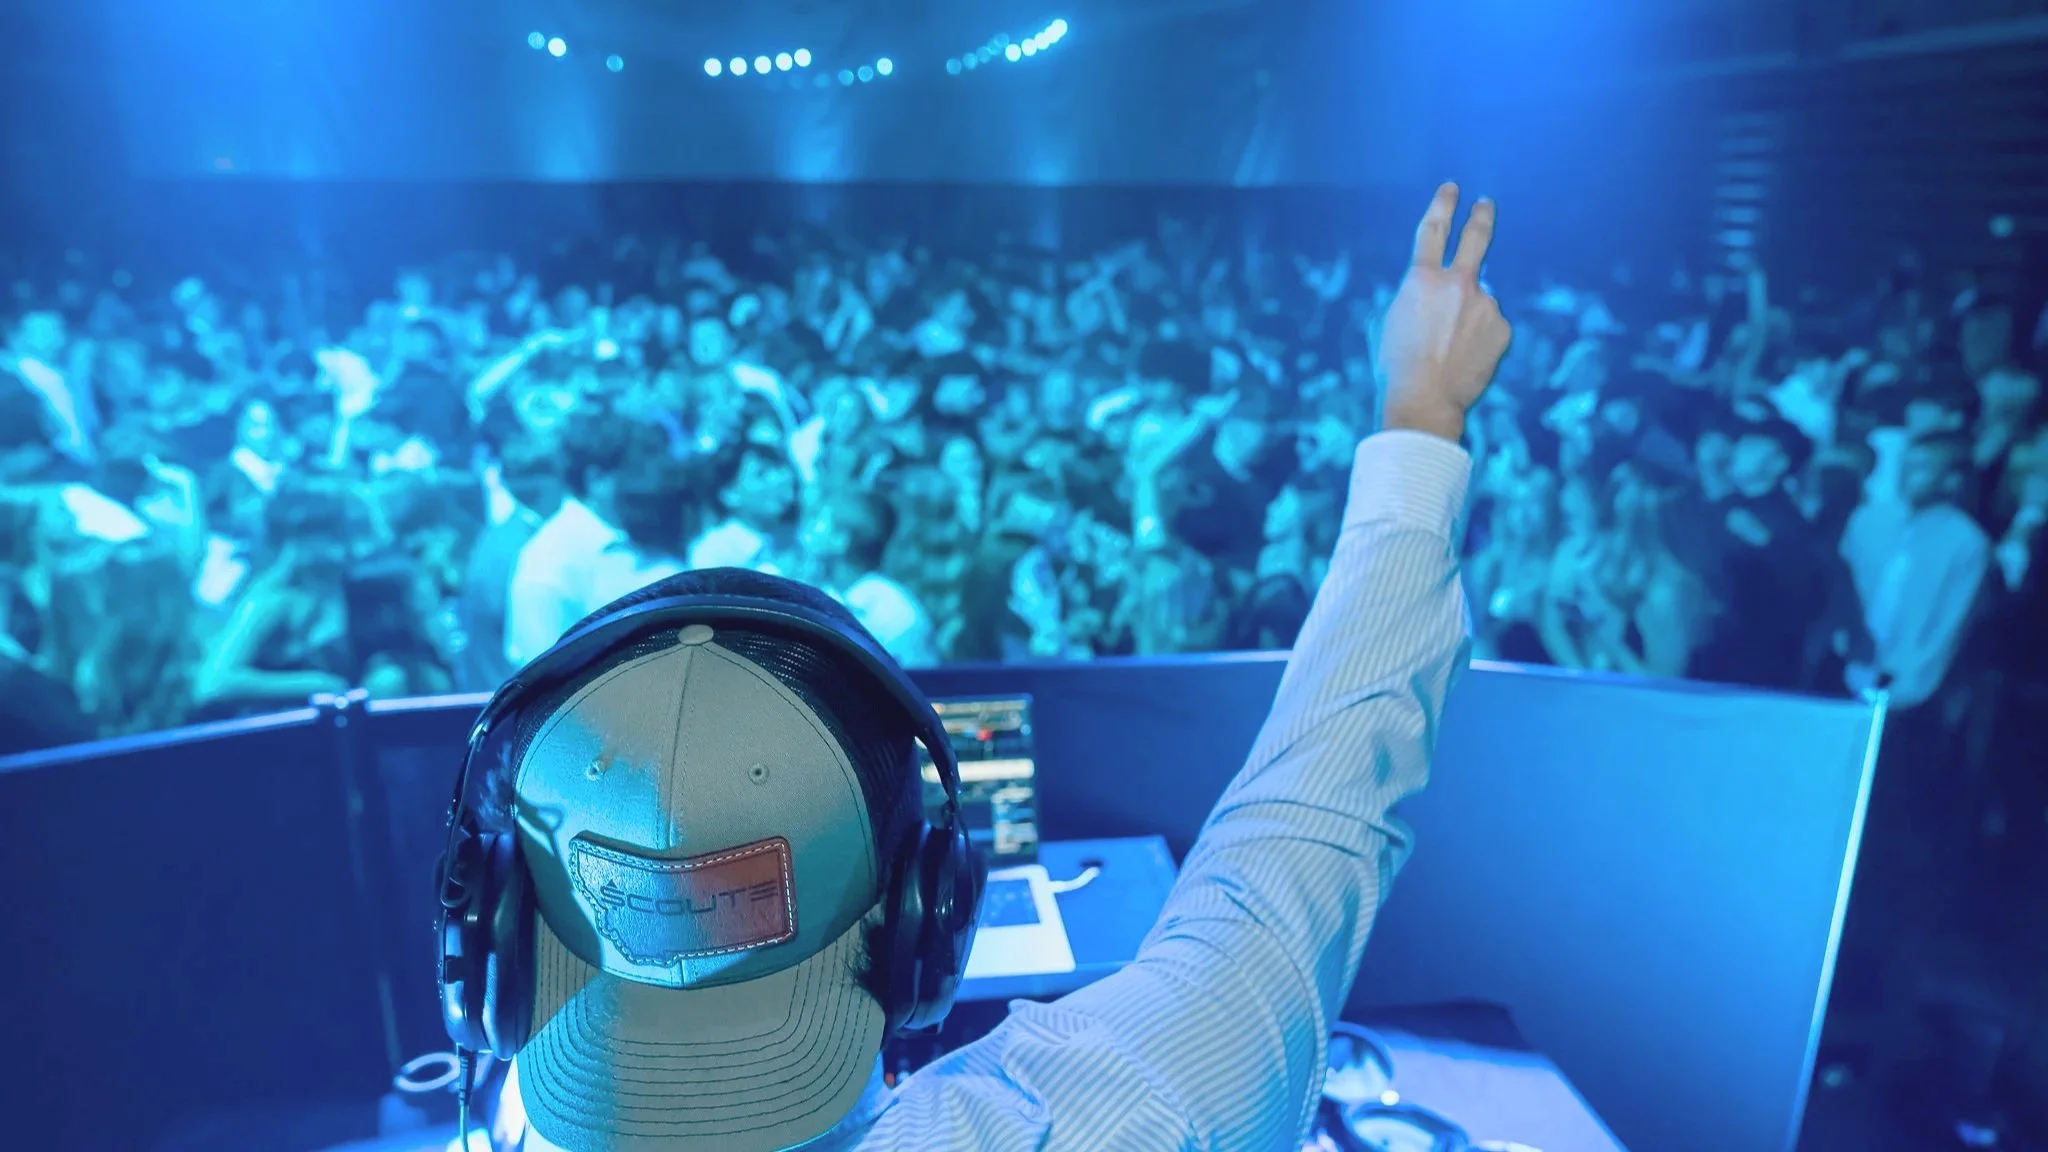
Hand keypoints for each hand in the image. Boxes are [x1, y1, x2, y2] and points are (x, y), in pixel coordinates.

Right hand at [1376, 184, 1510, 440]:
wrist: (1424, 400)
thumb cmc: (1395, 366)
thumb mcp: (1386, 322)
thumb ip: (1408, 298)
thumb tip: (1423, 294)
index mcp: (1421, 279)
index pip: (1433, 230)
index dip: (1442, 205)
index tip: (1452, 189)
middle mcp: (1457, 284)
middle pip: (1477, 239)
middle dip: (1481, 216)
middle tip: (1486, 204)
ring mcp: (1485, 305)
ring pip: (1479, 301)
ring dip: (1468, 317)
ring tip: (1450, 350)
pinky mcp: (1503, 329)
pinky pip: (1492, 327)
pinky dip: (1481, 338)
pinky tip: (1466, 358)